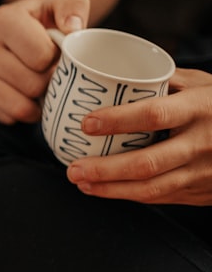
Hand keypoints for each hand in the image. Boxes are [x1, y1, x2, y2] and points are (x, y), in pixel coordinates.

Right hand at [0, 0, 89, 123]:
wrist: (8, 31)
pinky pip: (5, 117)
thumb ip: (74, 6)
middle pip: (32, 85)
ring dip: (35, 102)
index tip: (53, 52)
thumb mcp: (60, 3)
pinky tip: (19, 94)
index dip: (57, 59)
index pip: (42, 57)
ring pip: (18, 107)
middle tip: (46, 72)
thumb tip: (73, 28)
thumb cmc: (39, 21)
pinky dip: (19, 112)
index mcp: (3, 19)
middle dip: (47, 83)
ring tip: (37, 86)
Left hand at [66, 69, 211, 205]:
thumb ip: (165, 82)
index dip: (118, 120)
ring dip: (110, 189)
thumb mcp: (204, 85)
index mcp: (201, 108)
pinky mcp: (202, 192)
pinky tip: (104, 190)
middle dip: (104, 170)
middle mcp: (203, 142)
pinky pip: (161, 197)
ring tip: (81, 182)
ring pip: (151, 189)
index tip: (86, 123)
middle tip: (72, 167)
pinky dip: (129, 196)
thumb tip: (114, 74)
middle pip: (147, 163)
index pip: (154, 115)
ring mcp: (204, 171)